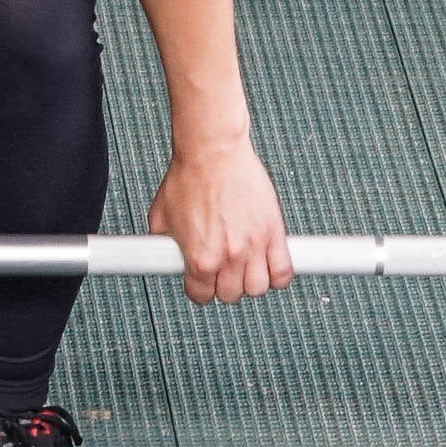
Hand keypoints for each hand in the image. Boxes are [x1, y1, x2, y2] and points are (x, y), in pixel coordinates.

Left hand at [148, 135, 290, 301]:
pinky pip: (284, 272)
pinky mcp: (273, 232)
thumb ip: (163, 245)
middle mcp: (228, 257)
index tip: (202, 280)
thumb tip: (161, 258)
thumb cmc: (187, 177)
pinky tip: (268, 263)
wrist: (213, 150)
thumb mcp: (161, 216)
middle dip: (224, 284)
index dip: (199, 288)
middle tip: (222, 268)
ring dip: (250, 281)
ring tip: (244, 265)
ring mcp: (253, 246)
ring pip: (258, 288)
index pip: (201, 296)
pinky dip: (278, 275)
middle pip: (231, 295)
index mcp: (199, 258)